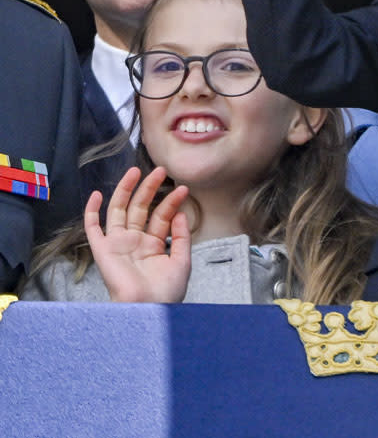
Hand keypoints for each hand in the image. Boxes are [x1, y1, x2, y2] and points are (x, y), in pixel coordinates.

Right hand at [84, 166, 190, 302]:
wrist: (149, 308)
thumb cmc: (167, 292)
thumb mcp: (182, 260)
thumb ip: (182, 236)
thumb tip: (180, 212)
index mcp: (153, 245)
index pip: (161, 216)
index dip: (172, 202)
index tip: (184, 189)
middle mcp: (135, 242)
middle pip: (140, 208)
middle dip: (150, 188)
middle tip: (161, 170)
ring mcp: (118, 244)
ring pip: (119, 210)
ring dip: (126, 190)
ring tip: (137, 171)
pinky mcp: (103, 250)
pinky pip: (93, 229)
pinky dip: (92, 212)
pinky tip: (98, 194)